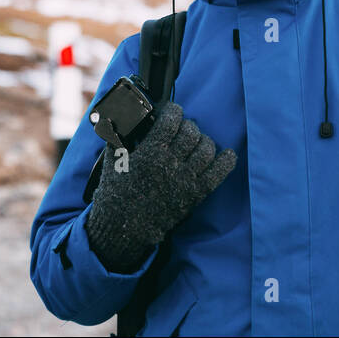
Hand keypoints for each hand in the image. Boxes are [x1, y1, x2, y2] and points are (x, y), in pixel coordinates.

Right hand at [84, 100, 236, 272]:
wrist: (126, 226)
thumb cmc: (117, 193)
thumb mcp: (112, 161)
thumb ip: (115, 137)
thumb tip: (114, 117)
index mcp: (149, 153)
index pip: (170, 121)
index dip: (173, 111)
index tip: (172, 111)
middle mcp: (170, 164)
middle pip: (191, 133)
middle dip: (188, 125)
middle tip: (182, 128)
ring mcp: (185, 180)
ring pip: (206, 149)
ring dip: (204, 141)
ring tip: (197, 142)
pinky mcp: (195, 195)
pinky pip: (218, 174)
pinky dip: (226, 162)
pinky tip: (226, 154)